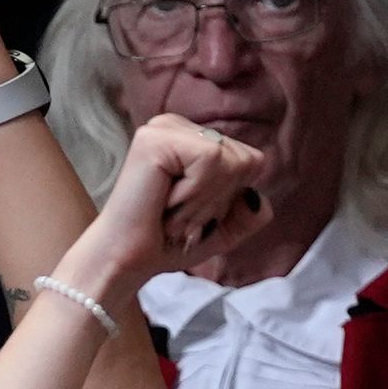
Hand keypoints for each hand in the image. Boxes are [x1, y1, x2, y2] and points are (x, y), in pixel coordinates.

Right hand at [72, 113, 268, 296]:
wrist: (129, 261)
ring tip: (172, 211)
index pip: (250, 160)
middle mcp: (178, 126)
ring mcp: (165, 128)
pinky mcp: (156, 138)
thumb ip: (251, 212)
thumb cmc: (168, 242)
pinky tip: (166, 203)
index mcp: (192, 139)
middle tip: (179, 214)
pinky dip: (195, 195)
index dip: (229, 198)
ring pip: (231, 161)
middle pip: (246, 160)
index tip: (192, 213)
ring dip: (205, 202)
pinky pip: (210, 161)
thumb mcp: (223, 228)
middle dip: (219, 200)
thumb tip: (258, 197)